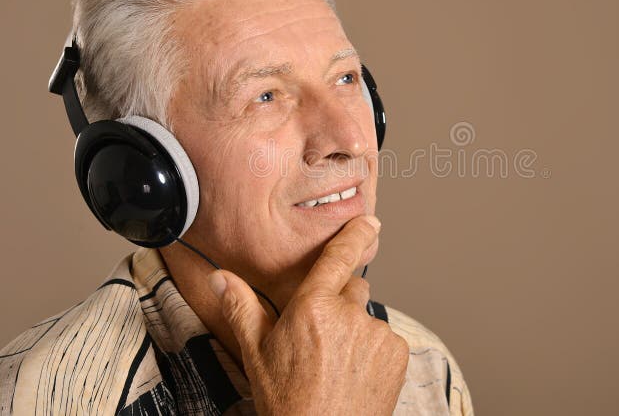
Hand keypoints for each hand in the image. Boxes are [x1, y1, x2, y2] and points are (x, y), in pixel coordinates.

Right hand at [208, 215, 408, 414]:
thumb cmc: (287, 400)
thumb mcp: (256, 353)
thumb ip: (242, 308)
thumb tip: (221, 277)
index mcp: (312, 308)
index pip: (338, 258)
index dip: (354, 235)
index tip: (368, 221)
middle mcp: (349, 315)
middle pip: (351, 290)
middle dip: (339, 304)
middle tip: (321, 338)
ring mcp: (376, 334)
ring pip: (366, 317)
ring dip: (356, 330)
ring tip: (336, 363)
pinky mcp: (396, 353)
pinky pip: (385, 338)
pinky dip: (373, 350)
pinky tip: (355, 372)